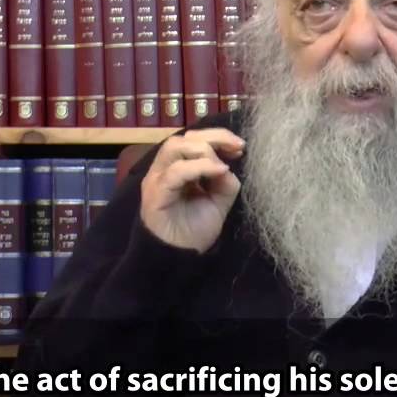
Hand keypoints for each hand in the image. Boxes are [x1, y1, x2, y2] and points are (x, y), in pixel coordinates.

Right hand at [140, 128, 244, 252]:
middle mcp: (163, 169)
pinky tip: (218, 171)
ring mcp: (157, 180)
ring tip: (223, 164)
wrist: (178, 259)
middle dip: (213, 138)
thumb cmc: (194, 231)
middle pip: (183, 138)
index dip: (218, 137)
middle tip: (236, 147)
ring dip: (204, 150)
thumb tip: (231, 166)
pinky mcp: (155, 194)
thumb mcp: (218, 202)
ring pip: (175, 148)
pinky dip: (199, 167)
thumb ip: (224, 182)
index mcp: (177, 168)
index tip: (240, 146)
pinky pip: (175, 173)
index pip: (193, 140)